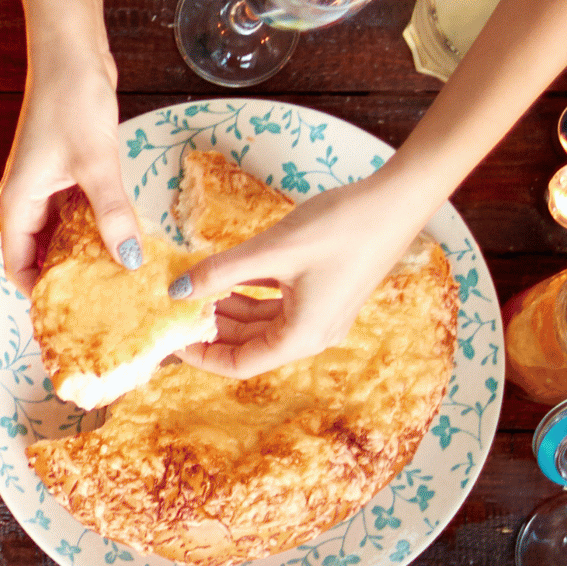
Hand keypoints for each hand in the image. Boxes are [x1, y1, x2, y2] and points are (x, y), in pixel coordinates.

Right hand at [0, 51, 138, 290]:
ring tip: (121, 275)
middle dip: (68, 277)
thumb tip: (130, 260)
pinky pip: (76, 212)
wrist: (71, 52)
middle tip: (107, 301)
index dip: (40, 293)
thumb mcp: (96, 163)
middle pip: (40, 253)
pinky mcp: (65, 171)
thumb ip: (112, 215)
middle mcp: (26, 198)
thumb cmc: (71, 102)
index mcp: (19, 202)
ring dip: (85, 252)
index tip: (73, 315)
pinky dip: (95, 227)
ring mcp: (46, 184)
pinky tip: (124, 237)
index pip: (18, 265)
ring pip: (61, 233)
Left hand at [172, 172, 424, 380]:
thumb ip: (220, 272)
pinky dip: (247, 292)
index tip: (171, 338)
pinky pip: (275, 302)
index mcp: (302, 337)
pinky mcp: (321, 291)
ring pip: (260, 322)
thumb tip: (177, 290)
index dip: (201, 355)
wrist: (395, 202)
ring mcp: (318, 312)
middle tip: (174, 306)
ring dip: (227, 308)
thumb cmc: (341, 228)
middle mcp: (311, 333)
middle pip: (248, 344)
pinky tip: (222, 275)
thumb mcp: (271, 251)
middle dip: (210, 328)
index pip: (240, 364)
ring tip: (192, 288)